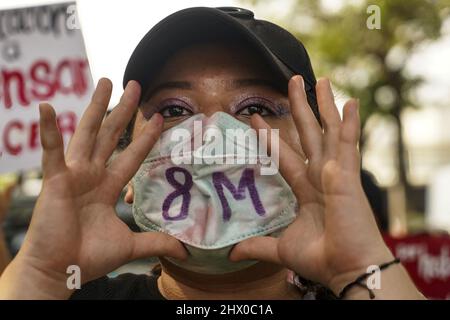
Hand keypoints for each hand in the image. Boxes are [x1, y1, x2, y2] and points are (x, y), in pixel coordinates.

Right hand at [1, 78, 186, 298]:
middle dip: (123, 110)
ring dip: (95, 107)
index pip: (131, 155)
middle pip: (111, 135)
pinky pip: (52, 151)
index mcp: (108, 187)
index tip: (158, 118)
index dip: (145, 137)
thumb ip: (156, 242)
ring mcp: (74, 175)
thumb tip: (185, 251)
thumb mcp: (130, 246)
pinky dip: (49, 130)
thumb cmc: (89, 258)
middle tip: (135, 85)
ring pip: (87, 133)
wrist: (61, 272)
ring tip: (105, 82)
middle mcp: (92, 175)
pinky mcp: (55, 180)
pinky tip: (48, 107)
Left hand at [230, 76, 392, 294]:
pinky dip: (349, 123)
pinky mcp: (347, 175)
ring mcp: (336, 173)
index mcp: (308, 189)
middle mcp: (322, 176)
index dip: (270, 137)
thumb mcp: (282, 248)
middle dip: (300, 107)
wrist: (346, 269)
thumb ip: (258, 245)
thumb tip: (232, 254)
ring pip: (328, 131)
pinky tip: (350, 101)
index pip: (285, 155)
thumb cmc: (321, 259)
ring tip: (319, 80)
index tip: (255, 119)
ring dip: (324, 105)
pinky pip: (347, 144)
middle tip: (292, 82)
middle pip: (307, 133)